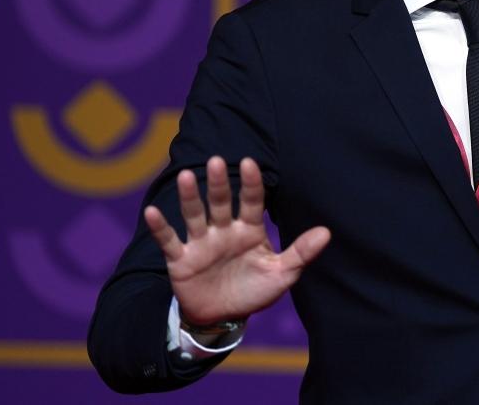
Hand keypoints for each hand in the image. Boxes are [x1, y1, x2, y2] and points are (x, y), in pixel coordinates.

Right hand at [143, 155, 330, 324]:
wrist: (223, 317)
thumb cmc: (254, 290)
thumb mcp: (282, 274)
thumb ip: (301, 253)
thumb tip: (327, 232)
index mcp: (249, 230)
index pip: (251, 202)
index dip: (251, 184)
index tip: (250, 163)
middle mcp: (223, 231)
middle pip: (220, 202)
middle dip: (218, 183)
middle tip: (217, 160)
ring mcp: (201, 243)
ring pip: (194, 215)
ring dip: (189, 197)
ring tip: (185, 176)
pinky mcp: (181, 260)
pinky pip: (169, 241)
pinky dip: (159, 227)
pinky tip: (151, 212)